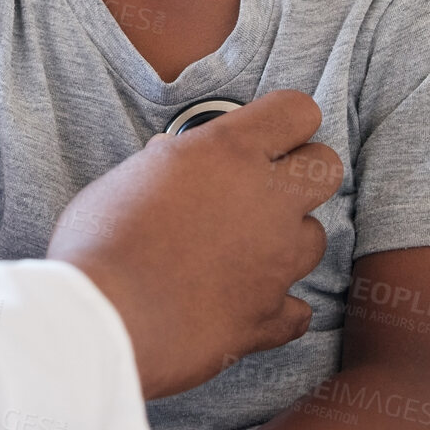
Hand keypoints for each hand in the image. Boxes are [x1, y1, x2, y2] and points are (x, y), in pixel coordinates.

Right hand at [47, 90, 341, 400]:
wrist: (106, 318)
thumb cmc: (103, 240)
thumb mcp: (130, 174)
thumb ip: (168, 162)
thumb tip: (173, 156)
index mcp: (229, 152)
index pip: (296, 112)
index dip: (286, 121)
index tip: (269, 133)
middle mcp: (266, 199)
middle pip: (326, 167)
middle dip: (303, 172)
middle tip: (264, 186)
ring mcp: (277, 260)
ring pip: (316, 236)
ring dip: (287, 239)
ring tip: (242, 247)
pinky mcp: (272, 315)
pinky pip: (296, 308)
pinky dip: (275, 304)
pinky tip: (242, 300)